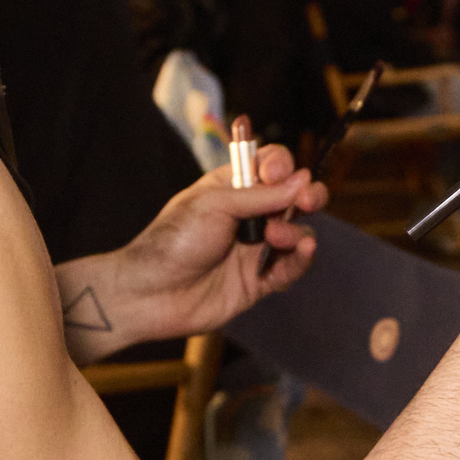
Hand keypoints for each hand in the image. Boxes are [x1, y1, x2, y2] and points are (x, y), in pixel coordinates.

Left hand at [82, 145, 327, 350]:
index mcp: (231, 189)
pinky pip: (289, 268)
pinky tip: (304, 249)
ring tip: (274, 237)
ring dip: (295, 231)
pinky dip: (300, 259)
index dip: (281, 166)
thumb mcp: (215, 205)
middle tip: (309, 200)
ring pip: (296, 233)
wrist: (151, 294)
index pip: (269, 167)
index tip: (278, 174)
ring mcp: (253, 249)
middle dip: (308, 195)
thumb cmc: (173, 241)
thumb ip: (260, 194)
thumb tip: (302, 179)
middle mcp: (247, 216)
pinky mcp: (257, 281)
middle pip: (292, 198)